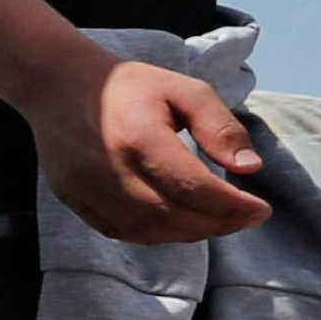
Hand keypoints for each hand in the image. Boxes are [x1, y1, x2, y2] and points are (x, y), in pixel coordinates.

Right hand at [39, 55, 274, 244]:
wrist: (58, 85)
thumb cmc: (130, 87)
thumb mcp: (185, 90)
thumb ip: (220, 127)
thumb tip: (250, 168)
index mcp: (138, 136)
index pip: (192, 186)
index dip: (232, 206)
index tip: (262, 209)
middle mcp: (107, 168)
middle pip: (171, 216)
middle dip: (217, 224)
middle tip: (245, 219)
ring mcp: (85, 188)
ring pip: (146, 231)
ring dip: (189, 233)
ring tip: (217, 221)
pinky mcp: (73, 199)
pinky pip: (121, 232)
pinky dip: (156, 234)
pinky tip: (178, 222)